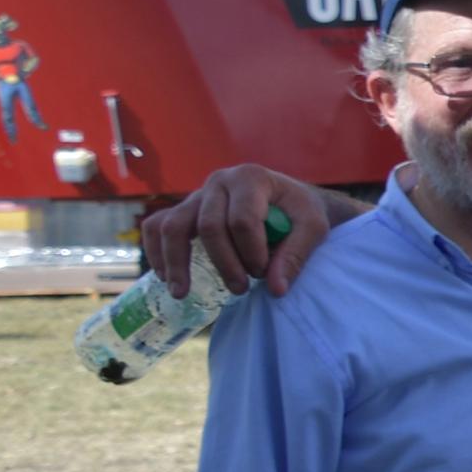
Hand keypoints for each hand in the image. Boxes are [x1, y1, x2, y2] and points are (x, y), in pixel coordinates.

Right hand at [143, 165, 334, 297]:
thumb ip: (296, 255)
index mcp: (251, 178)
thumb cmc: (302, 212)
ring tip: (181, 293)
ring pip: (174, 225)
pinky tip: (165, 277)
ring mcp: (197, 194)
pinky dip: (157, 250)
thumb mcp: (314, 228)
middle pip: (209, 226)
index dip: (251, 252)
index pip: (242, 220)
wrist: (292, 200)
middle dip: (224, 262)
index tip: (264, 272)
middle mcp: (219, 181)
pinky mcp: (185, 209)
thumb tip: (275, 289)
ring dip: (176, 261)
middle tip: (242, 288)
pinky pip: (157, 225)